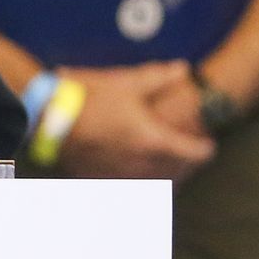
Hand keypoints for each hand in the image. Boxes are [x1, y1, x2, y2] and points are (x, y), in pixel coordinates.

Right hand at [56, 62, 215, 180]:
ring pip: (153, 185)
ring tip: (167, 171)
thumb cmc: (90, 97)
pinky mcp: (100, 179)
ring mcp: (121, 175)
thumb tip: (182, 69)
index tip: (209, 146)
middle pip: (175, 173)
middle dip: (186, 166)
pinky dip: (138, 184)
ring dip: (164, 178)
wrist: (49, 116)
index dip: (204, 148)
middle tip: (191, 159)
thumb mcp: (127, 82)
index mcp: (153, 140)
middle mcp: (142, 164)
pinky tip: (135, 178)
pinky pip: (127, 188)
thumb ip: (158, 77)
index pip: (192, 152)